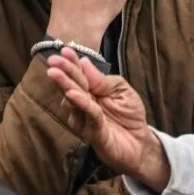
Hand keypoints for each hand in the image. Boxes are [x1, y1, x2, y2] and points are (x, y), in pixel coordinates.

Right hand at [46, 48, 170, 192]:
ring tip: (56, 73)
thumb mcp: (122, 90)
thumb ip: (103, 80)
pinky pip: (87, 115)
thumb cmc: (130, 115)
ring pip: (74, 99)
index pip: (79, 75)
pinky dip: (80, 103)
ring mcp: (85, 119)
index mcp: (91, 91)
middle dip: (63, 72)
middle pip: (72, 85)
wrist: (140, 144)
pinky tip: (72, 94)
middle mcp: (83, 104)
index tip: (64, 50)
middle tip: (53, 60)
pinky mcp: (92, 132)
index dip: (71, 63)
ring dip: (66, 85)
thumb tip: (85, 62)